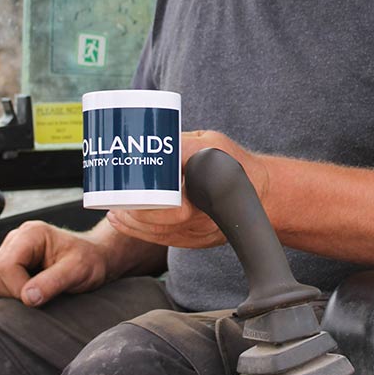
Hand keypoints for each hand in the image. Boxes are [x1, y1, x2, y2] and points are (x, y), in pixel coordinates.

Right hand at [0, 221, 117, 306]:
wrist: (96, 258)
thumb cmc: (90, 260)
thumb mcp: (78, 270)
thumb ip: (53, 282)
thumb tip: (28, 297)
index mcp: (31, 234)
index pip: (6, 266)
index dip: (18, 288)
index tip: (39, 297)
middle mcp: (16, 239)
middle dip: (13, 292)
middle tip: (39, 295)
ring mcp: (10, 251)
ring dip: (11, 294)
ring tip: (38, 291)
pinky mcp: (9, 264)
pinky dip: (10, 294)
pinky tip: (32, 291)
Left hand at [106, 129, 270, 250]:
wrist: (262, 193)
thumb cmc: (234, 163)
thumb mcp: (211, 142)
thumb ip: (183, 141)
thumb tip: (150, 133)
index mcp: (206, 188)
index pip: (169, 198)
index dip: (143, 199)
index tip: (125, 189)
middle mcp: (204, 214)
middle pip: (161, 220)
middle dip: (133, 214)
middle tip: (111, 202)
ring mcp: (202, 232)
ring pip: (162, 234)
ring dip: (134, 226)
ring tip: (114, 213)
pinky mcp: (200, 241)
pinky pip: (169, 241)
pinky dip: (145, 234)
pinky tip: (129, 225)